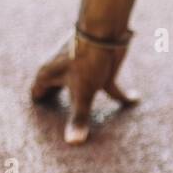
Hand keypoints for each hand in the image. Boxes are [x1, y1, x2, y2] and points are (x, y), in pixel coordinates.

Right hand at [30, 30, 139, 144]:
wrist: (107, 29)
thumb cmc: (87, 58)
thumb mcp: (82, 93)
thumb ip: (78, 119)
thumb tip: (73, 143)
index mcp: (48, 76)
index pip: (36, 96)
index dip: (40, 111)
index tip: (44, 129)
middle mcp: (62, 73)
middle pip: (56, 94)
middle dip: (61, 109)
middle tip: (63, 129)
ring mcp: (81, 71)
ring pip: (81, 92)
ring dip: (87, 105)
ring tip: (92, 125)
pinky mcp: (101, 70)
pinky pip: (109, 87)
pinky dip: (122, 95)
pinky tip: (135, 100)